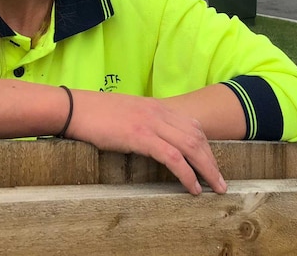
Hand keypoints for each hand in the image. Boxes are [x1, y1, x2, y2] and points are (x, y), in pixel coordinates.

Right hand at [64, 90, 226, 194]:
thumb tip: (152, 140)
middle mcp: (159, 113)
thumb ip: (144, 123)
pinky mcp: (141, 136)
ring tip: (215, 187)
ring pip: (191, 146)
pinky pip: (173, 157)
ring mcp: (151, 123)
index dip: (206, 146)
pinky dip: (187, 173)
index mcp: (157, 107)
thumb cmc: (96, 113)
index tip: (211, 163)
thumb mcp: (128, 114)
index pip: (192, 126)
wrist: (76, 108)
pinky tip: (193, 187)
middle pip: (197, 137)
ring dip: (206, 169)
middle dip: (212, 161)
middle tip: (220, 181)